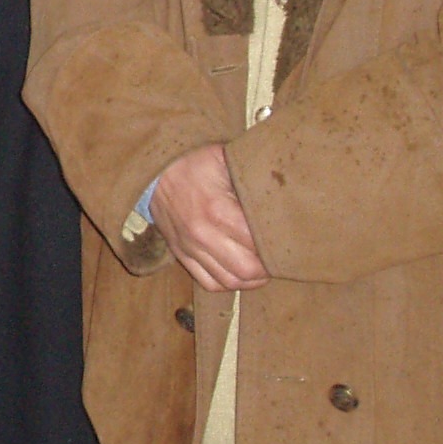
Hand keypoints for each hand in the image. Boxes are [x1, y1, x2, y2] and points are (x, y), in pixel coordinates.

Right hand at [150, 143, 269, 292]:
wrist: (154, 169)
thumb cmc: (195, 161)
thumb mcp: (226, 159)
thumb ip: (252, 178)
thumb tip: (282, 194)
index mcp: (217, 210)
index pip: (258, 244)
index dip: (277, 246)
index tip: (288, 240)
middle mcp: (202, 234)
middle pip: (246, 270)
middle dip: (268, 268)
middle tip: (279, 257)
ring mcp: (189, 247)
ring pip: (229, 281)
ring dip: (251, 280)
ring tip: (263, 268)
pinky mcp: (181, 254)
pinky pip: (208, 282)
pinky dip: (228, 283)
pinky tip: (240, 273)